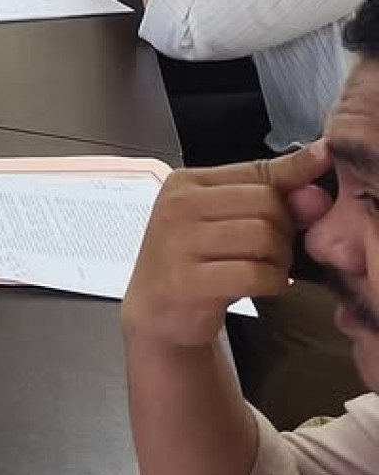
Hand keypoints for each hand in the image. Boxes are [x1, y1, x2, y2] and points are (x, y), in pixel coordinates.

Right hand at [121, 142, 331, 351]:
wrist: (157, 313)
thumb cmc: (196, 261)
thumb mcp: (224, 219)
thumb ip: (271, 192)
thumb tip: (318, 162)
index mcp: (185, 182)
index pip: (258, 172)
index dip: (294, 184)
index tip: (317, 183)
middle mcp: (177, 205)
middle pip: (266, 203)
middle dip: (284, 231)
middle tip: (271, 252)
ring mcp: (178, 242)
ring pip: (264, 237)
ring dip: (280, 260)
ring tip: (264, 268)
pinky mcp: (188, 281)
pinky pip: (255, 274)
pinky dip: (272, 283)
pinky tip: (261, 286)